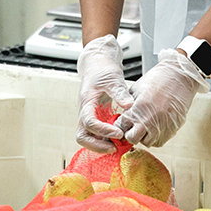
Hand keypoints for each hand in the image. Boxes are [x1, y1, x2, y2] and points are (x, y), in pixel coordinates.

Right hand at [77, 35, 134, 152]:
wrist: (98, 64)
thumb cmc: (103, 69)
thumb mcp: (113, 78)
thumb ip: (120, 92)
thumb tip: (128, 105)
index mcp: (87, 102)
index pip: (89, 122)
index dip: (103, 131)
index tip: (118, 133)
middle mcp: (85, 112)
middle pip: (82, 136)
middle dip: (97, 145)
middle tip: (115, 147)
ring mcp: (89, 116)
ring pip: (87, 137)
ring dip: (100, 145)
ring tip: (118, 146)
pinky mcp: (96, 117)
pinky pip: (96, 134)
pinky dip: (105, 140)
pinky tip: (119, 139)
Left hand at [118, 49, 209, 148]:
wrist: (179, 78)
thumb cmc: (157, 80)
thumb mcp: (136, 90)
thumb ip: (127, 106)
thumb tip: (123, 116)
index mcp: (137, 110)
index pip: (121, 127)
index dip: (120, 126)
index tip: (122, 124)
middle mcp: (149, 121)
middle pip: (132, 139)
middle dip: (130, 134)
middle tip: (132, 127)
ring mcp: (161, 127)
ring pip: (146, 142)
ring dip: (143, 136)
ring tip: (145, 125)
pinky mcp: (172, 130)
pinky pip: (159, 141)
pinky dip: (155, 137)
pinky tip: (156, 126)